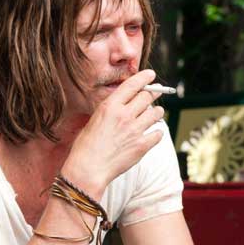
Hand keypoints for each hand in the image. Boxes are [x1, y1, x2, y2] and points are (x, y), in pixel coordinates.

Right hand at [62, 69, 165, 192]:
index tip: (151, 75)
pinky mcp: (142, 145)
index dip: (144, 77)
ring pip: (156, 113)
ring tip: (152, 115)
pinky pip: (158, 133)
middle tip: (155, 93)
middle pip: (147, 96)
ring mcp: (135, 130)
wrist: (87, 169)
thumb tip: (124, 104)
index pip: (133, 85)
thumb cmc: (85, 146)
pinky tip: (151, 134)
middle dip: (153, 93)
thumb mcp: (94, 121)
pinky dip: (156, 132)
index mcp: (110, 107)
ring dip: (156, 112)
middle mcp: (124, 115)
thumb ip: (110, 110)